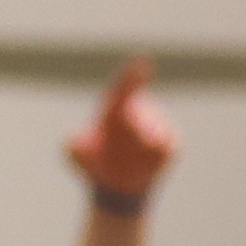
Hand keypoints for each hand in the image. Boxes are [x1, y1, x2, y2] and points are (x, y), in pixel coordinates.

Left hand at [66, 55, 173, 204]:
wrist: (116, 184)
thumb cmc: (96, 161)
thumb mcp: (77, 155)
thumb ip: (74, 147)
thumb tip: (73, 142)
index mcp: (115, 106)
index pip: (123, 88)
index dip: (132, 75)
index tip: (142, 62)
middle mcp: (139, 109)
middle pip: (136, 115)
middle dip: (126, 133)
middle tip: (114, 153)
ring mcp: (157, 125)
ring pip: (150, 135)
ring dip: (134, 151)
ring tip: (122, 162)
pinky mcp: (171, 143)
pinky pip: (163, 149)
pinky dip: (150, 160)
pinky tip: (139, 165)